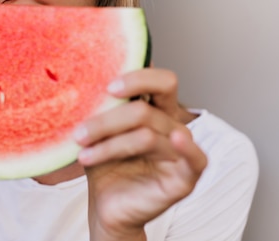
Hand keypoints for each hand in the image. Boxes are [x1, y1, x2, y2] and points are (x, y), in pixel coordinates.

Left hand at [75, 68, 207, 240]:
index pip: (162, 81)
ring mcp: (180, 152)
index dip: (138, 78)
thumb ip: (104, 105)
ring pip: (146, 136)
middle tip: (81, 132)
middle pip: (147, 110)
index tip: (107, 88)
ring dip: (108, 145)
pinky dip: (188, 147)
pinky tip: (175, 140)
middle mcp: (172, 126)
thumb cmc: (105, 165)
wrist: (105, 206)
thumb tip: (95, 71)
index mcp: (157, 110)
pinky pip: (196, 159)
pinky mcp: (185, 178)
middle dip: (108, 119)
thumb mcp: (98, 132)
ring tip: (83, 154)